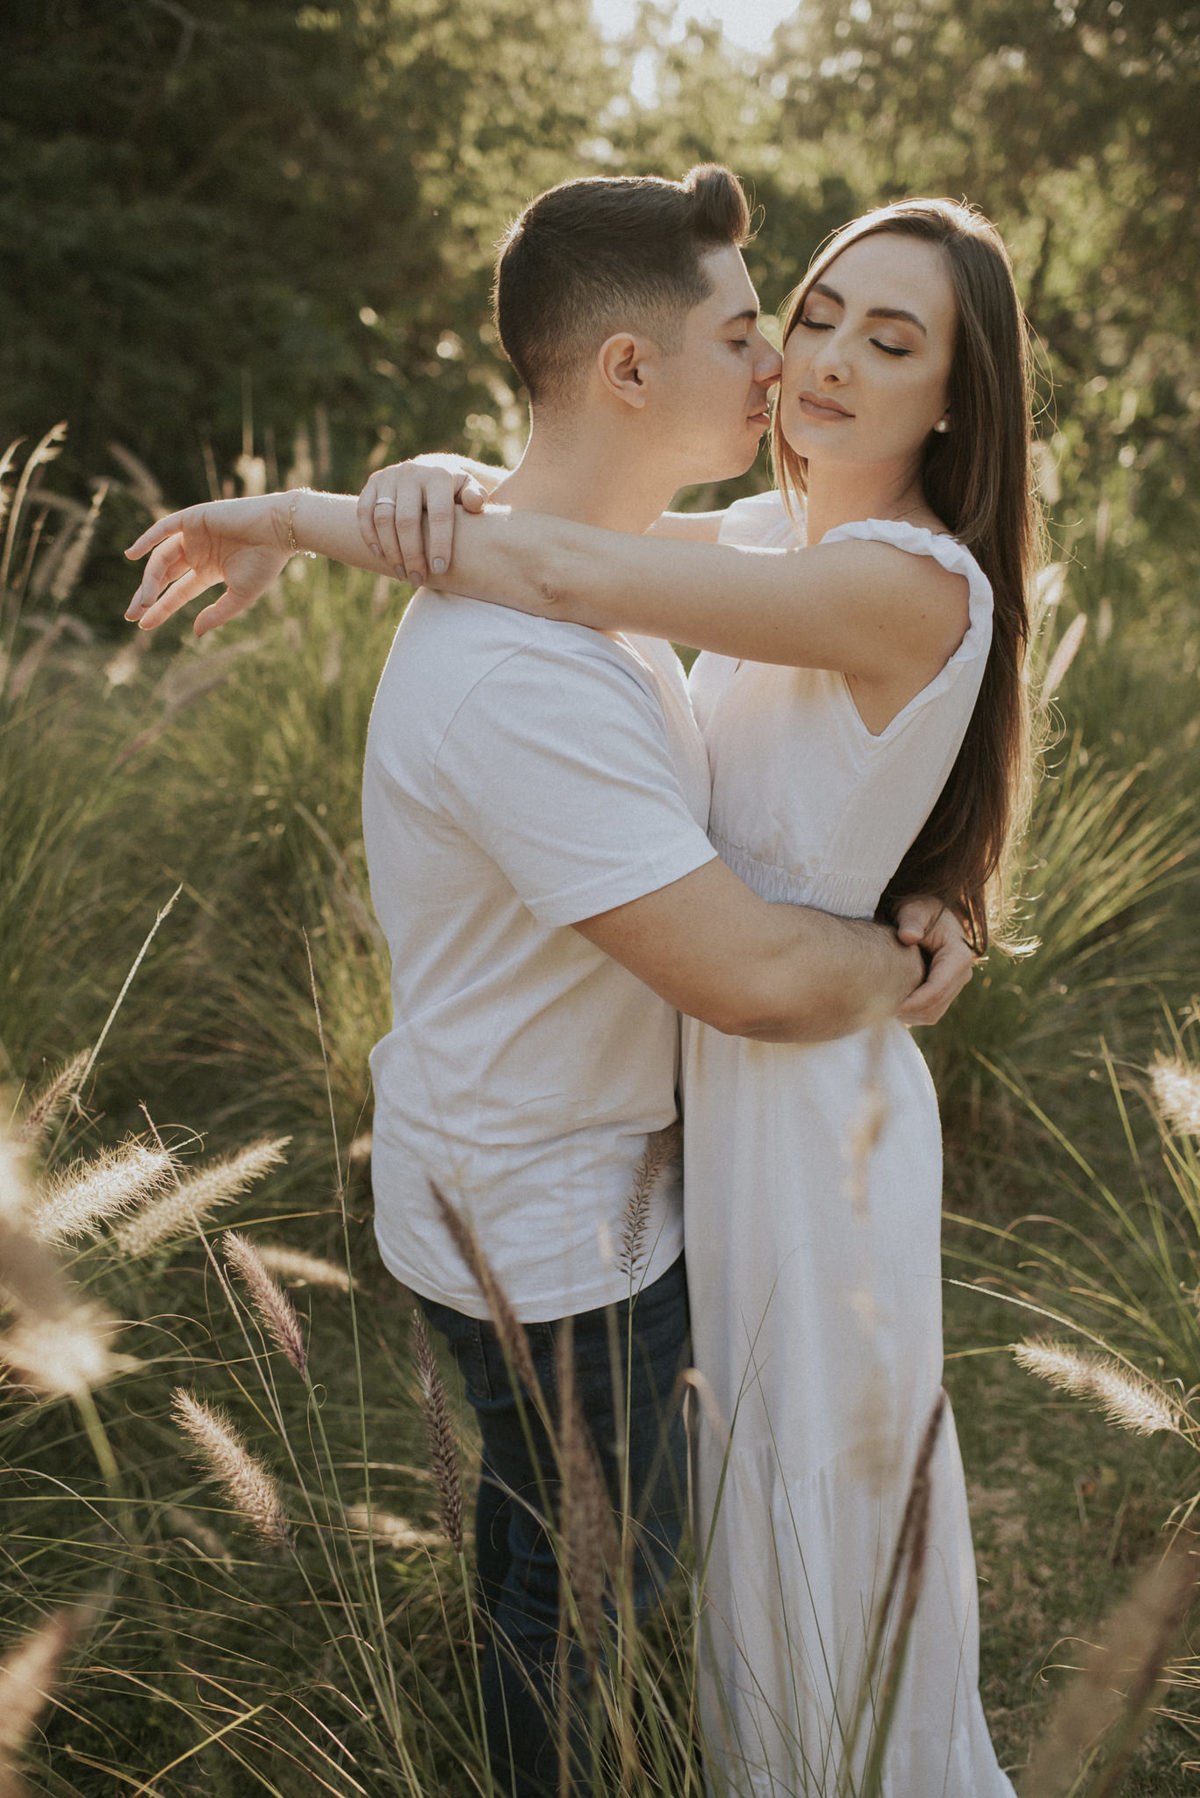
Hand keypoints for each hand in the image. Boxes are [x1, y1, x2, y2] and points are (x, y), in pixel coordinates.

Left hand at [124, 496, 290, 635]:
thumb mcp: (240, 596)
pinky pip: (163, 528)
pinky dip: (146, 539)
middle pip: (164, 576)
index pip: (178, 592)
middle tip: (131, 615)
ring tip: (144, 600)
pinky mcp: (193, 518)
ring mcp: (193, 535)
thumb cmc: (265, 563)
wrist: (279, 530)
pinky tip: (132, 555)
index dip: (161, 608)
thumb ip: (218, 614)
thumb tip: (195, 633)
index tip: (143, 624)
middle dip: (147, 596)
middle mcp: (198, 553)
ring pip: (162, 558)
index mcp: (209, 571)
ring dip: (150, 579)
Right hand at [357, 455, 488, 585]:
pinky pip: (364, 512)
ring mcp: (389, 476)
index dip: (438, 544)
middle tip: (417, 580)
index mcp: (439, 476)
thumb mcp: (468, 490)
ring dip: (391, 551)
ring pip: (383, 519)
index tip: (439, 570)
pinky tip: (379, 556)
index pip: (438, 514)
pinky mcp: (373, 482)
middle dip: (412, 555)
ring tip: (402, 575)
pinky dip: (369, 535)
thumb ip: (475, 497)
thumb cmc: (454, 491)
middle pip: (406, 520)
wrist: (429, 469)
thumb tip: (475, 505)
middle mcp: (412, 472)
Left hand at [893, 897, 975, 1026]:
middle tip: (881, 1007)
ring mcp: (956, 984)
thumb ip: (911, 921)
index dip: (916, 1001)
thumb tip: (908, 937)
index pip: (938, 987)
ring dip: (910, 1014)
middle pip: (936, 1004)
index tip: (893, 1005)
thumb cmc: (918, 910)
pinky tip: (892, 1003)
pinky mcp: (947, 992)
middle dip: (910, 1010)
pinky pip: (930, 1013)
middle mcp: (962, 973)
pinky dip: (912, 1013)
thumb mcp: (913, 909)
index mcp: (958, 955)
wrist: (925, 916)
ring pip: (933, 1013)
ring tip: (884, 1005)